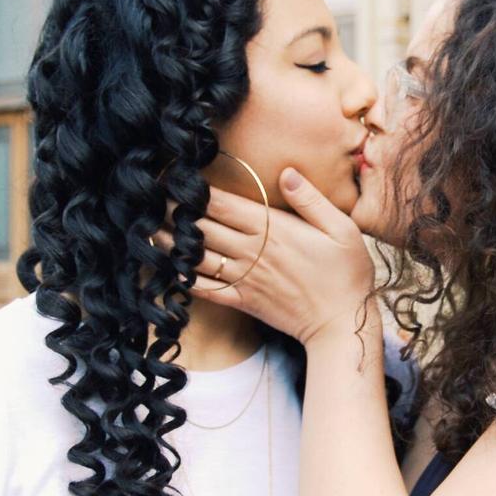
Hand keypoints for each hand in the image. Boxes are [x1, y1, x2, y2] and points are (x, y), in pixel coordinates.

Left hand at [154, 167, 376, 345]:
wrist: (341, 323)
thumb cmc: (347, 273)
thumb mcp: (341, 228)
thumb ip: (310, 200)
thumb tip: (286, 172)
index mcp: (272, 229)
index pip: (221, 204)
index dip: (193, 190)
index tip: (173, 178)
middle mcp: (252, 251)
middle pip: (201, 226)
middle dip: (174, 212)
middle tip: (149, 199)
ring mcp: (245, 278)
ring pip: (196, 256)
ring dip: (170, 243)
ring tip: (149, 229)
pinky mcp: (243, 301)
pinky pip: (205, 288)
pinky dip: (183, 278)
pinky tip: (169, 268)